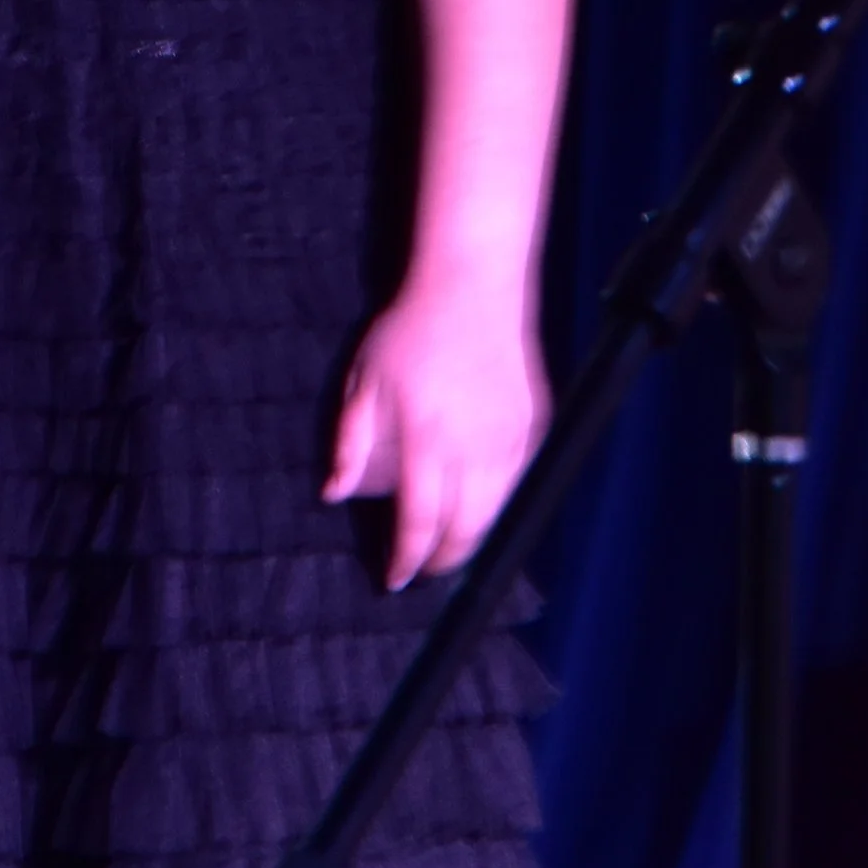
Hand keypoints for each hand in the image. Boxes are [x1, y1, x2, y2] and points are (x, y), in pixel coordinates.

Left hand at [324, 273, 548, 588]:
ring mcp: (510, 441)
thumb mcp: (364, 382)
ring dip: (473, 536)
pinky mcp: (534, 427)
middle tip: (425, 569)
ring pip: (496, 512)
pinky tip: (479, 502)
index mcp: (427, 442)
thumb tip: (333, 493)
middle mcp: (474, 451)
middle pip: (465, 531)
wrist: (472, 287)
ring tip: (450, 544)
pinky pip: (517, 481)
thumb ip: (350, 443)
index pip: (419, 523)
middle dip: (444, 560)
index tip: (393, 579)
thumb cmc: (410, 332)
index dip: (407, 559)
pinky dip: (498, 502)